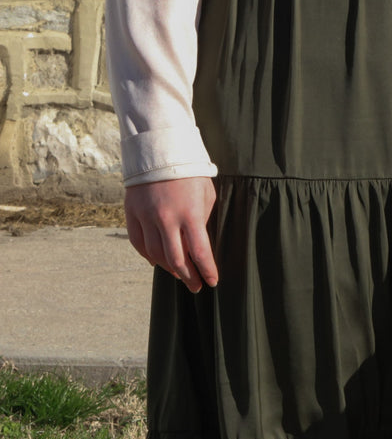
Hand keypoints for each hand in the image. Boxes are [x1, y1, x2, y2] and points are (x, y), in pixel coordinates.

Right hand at [124, 177, 218, 293]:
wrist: (158, 151)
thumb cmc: (190, 173)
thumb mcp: (206, 195)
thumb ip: (202, 220)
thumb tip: (198, 244)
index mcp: (191, 214)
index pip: (200, 252)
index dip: (207, 270)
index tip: (211, 282)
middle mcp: (167, 219)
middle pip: (177, 260)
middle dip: (189, 277)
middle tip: (195, 287)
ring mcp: (147, 217)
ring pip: (156, 254)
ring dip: (169, 268)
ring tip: (180, 274)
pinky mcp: (132, 213)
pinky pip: (138, 242)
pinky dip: (148, 256)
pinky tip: (157, 261)